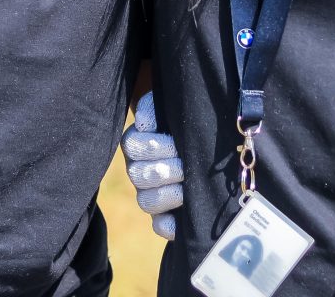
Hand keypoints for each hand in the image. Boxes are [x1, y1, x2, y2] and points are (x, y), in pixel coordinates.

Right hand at [121, 92, 182, 239]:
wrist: (200, 142)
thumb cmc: (182, 123)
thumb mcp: (170, 109)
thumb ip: (154, 107)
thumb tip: (143, 122)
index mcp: (137, 142)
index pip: (134, 145)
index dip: (154, 147)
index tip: (175, 144)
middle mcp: (138, 171)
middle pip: (138, 175)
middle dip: (165, 170)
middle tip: (185, 167)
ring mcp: (149, 195)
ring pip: (146, 201)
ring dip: (167, 196)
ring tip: (186, 190)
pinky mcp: (164, 217)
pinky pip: (159, 226)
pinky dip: (169, 226)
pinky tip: (181, 222)